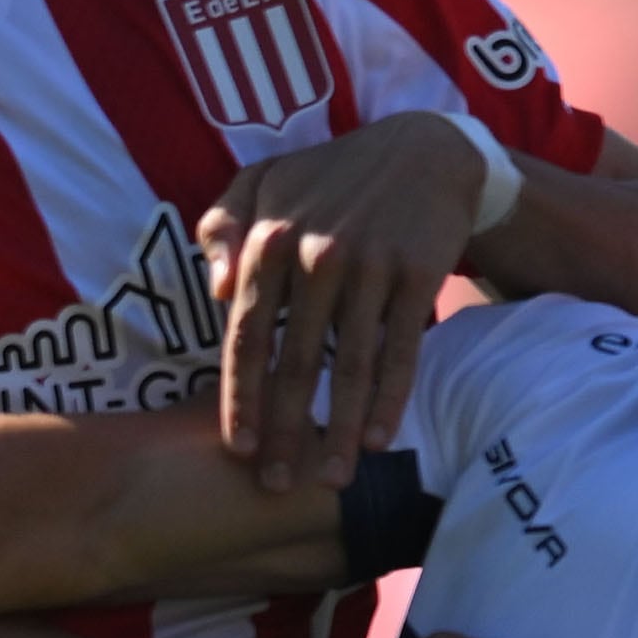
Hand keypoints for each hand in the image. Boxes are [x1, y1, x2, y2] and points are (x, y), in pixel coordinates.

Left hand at [201, 114, 490, 495]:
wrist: (423, 150)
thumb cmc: (330, 176)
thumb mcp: (263, 180)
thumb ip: (223, 226)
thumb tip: (214, 290)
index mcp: (269, 237)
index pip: (247, 335)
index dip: (240, 398)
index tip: (237, 450)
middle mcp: (316, 254)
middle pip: (295, 362)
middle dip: (284, 432)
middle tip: (275, 487)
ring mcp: (370, 265)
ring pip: (349, 365)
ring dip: (338, 431)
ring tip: (330, 481)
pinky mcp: (418, 273)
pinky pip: (401, 350)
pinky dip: (389, 400)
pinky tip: (376, 441)